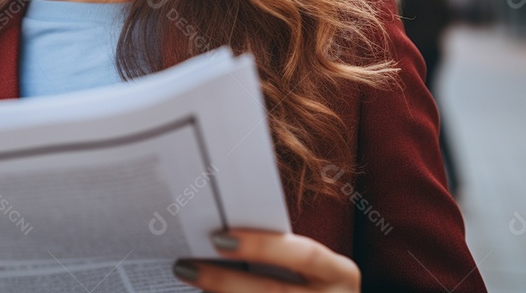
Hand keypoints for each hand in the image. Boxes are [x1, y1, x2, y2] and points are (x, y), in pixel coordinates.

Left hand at [173, 229, 359, 291]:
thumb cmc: (309, 287)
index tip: (218, 239)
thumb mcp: (309, 270)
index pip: (304, 254)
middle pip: (274, 292)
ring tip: (189, 279)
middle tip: (186, 266)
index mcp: (340, 274)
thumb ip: (277, 256)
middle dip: (225, 281)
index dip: (262, 246)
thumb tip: (220, 239)